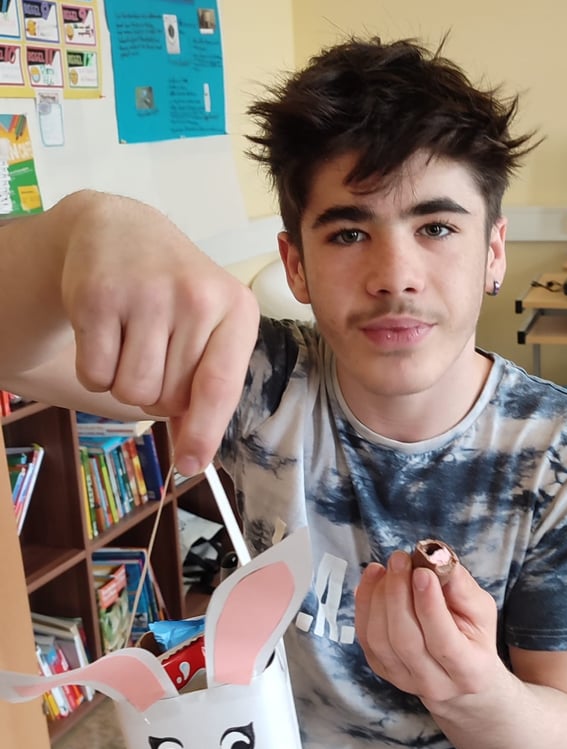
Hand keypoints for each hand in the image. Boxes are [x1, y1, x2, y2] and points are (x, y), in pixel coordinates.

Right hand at [60, 194, 259, 474]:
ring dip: (124, 382)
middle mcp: (197, 298)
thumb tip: (194, 457)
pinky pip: (95, 376)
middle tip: (154, 349)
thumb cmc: (174, 295)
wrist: (119, 230)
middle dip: (157, 392)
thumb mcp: (209, 329)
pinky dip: (95, 370)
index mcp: (237, 310)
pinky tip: (105, 333)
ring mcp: (147, 294)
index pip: (220, 386)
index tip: (191, 465)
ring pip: (132, 392)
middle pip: (169, 399)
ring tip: (131, 340)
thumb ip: (207, 391)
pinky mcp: (98, 296)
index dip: (204, 433)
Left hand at [354, 550, 499, 704]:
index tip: (422, 572)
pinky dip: (364, 604)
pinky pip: (365, 637)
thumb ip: (462, 589)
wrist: (459, 673)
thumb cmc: (473, 636)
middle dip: (398, 594)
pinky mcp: (381, 670)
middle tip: (399, 560)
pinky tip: (374, 580)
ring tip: (387, 567)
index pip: (444, 642)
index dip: (430, 606)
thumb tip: (438, 560)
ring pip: (380, 639)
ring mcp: (403, 680)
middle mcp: (435, 683)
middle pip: (405, 641)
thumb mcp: (481, 612)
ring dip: (378, 597)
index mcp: (468, 671)